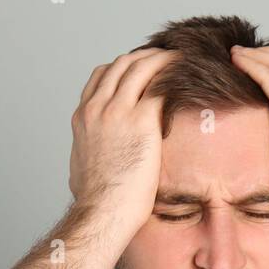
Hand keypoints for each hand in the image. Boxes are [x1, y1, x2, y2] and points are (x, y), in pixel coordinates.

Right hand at [68, 48, 179, 240]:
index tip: (141, 70)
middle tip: (167, 59)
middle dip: (145, 56)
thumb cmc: (97, 203)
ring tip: (181, 60)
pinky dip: (173, 76)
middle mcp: (97, 108)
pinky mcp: (141, 120)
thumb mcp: (81, 168)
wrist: (103, 212)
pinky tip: (187, 78)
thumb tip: (91, 160)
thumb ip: (88, 153)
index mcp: (83, 118)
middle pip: (121, 64)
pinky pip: (160, 85)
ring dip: (162, 59)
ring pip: (140, 66)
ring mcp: (117, 111)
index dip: (123, 68)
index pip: (101, 76)